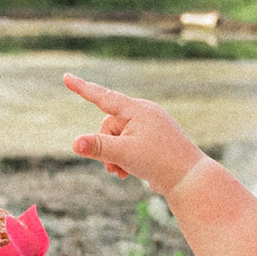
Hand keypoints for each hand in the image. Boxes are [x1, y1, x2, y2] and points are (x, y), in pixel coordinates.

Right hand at [64, 74, 206, 196]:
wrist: (190, 178)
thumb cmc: (159, 161)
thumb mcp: (124, 153)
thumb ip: (98, 147)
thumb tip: (75, 143)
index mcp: (137, 110)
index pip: (103, 96)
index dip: (82, 88)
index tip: (66, 77)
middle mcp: (144, 113)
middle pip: (109, 126)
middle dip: (106, 146)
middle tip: (113, 167)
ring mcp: (149, 126)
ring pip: (118, 137)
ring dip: (114, 156)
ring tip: (121, 173)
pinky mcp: (153, 139)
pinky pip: (129, 144)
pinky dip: (124, 157)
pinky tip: (128, 173)